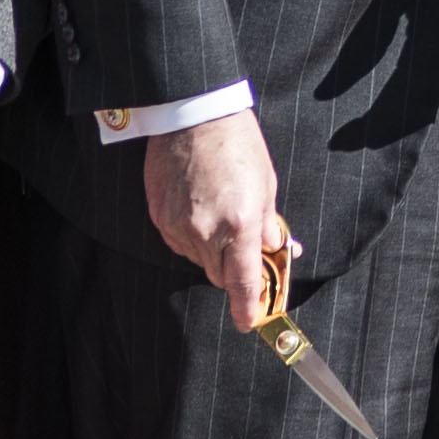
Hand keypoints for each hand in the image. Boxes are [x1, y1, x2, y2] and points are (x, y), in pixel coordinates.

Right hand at [142, 109, 284, 330]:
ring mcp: (179, 226)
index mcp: (240, 224)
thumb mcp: (266, 184)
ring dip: (212, 250)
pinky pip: (179, 243)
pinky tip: (200, 208)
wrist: (194, 117)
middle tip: (244, 246)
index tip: (249, 321)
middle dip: (233, 270)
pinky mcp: (160, 218)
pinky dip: (192, 236)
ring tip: (220, 212)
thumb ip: (270, 224)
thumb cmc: (237, 145)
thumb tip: (278, 248)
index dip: (247, 307)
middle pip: (219, 276)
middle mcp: (207, 231)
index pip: (243, 282)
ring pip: (199, 260)